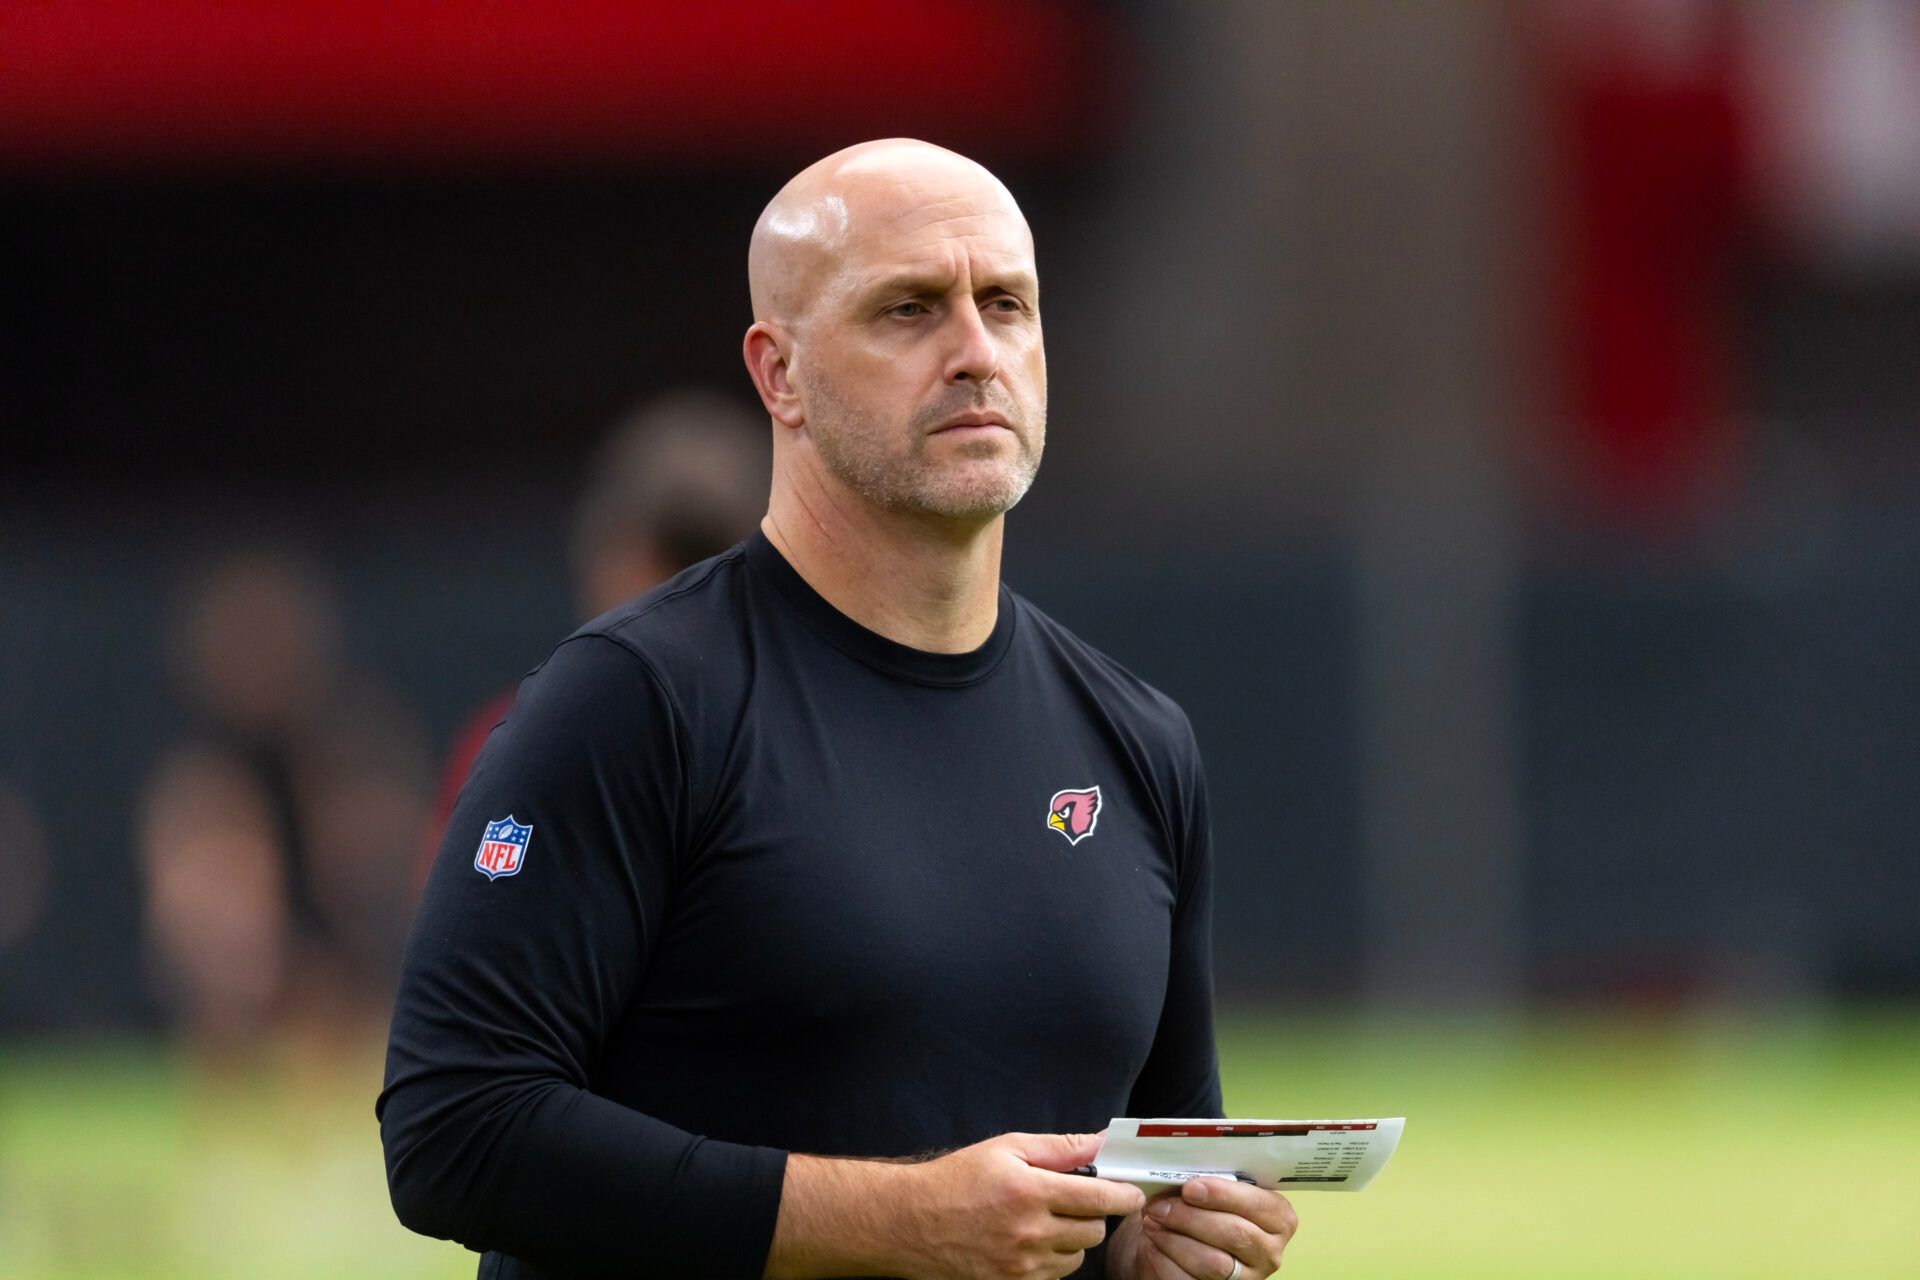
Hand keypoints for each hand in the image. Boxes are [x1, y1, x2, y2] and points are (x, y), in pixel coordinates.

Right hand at [895, 1132, 1146, 1279]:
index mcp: (1031, 1192)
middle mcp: (1029, 1233)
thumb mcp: (1006, 1149)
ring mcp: (1020, 1267)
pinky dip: (1050, 1262)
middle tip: (1073, 1202)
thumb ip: (1060, 1148)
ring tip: (1043, 1223)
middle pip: (1093, 1232)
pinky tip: (1028, 1245)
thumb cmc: (957, 1179)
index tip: (1131, 1193)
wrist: (910, 1223)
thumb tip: (1102, 1141)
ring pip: (1076, 1258)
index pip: (1100, 1200)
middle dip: (1093, 1215)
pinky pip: (1052, 1278)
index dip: (1124, 1196)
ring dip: (1071, 1241)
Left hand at [1109, 1177, 1298, 1279]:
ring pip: (1211, 1263)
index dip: (1223, 1195)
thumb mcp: (1215, 1187)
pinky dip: (1164, 1260)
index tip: (1190, 1187)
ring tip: (1151, 1220)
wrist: (1184, 1239)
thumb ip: (1209, 1177)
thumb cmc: (1205, 1204)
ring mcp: (1246, 1279)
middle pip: (1233, 1234)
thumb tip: (1181, 1166)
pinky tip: (1150, 1244)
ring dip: (1173, 1239)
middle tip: (1158, 1205)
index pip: (1258, 1206)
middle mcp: (1269, 1252)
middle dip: (1190, 1217)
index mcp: (1278, 1218)